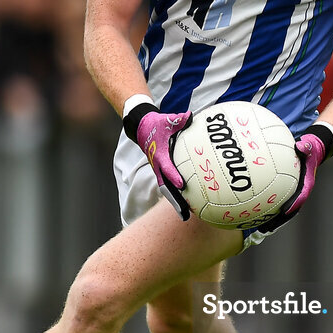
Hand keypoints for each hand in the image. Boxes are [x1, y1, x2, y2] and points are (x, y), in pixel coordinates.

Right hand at [124, 102, 192, 219]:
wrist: (142, 128)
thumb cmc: (157, 124)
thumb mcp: (167, 120)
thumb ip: (179, 120)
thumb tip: (189, 116)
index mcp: (160, 155)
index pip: (167, 168)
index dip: (174, 176)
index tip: (182, 184)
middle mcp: (158, 166)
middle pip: (166, 187)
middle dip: (174, 201)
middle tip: (184, 213)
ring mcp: (159, 171)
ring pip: (167, 190)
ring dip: (175, 202)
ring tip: (186, 216)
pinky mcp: (161, 172)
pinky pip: (169, 185)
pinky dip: (176, 195)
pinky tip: (188, 204)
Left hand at [257, 123, 332, 233]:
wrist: (313, 150)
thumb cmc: (310, 148)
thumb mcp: (310, 146)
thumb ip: (305, 147)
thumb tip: (300, 146)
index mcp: (307, 183)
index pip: (301, 196)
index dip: (293, 205)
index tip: (285, 212)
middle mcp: (301, 191)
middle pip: (290, 209)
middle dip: (279, 220)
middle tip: (266, 228)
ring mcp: (294, 192)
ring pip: (283, 208)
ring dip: (273, 219)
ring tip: (260, 228)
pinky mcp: (288, 190)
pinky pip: (277, 200)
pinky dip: (269, 207)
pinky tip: (256, 211)